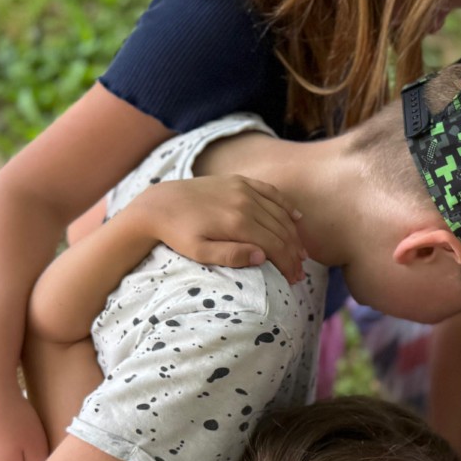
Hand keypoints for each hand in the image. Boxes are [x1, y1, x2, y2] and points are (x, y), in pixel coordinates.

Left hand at [121, 174, 306, 280]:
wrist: (160, 204)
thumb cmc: (178, 234)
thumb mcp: (199, 252)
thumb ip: (230, 256)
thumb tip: (262, 256)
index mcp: (237, 223)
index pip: (275, 245)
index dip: (288, 264)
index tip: (293, 279)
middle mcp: (245, 202)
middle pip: (281, 231)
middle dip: (294, 254)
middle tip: (299, 272)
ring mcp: (243, 189)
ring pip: (280, 214)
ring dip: (294, 235)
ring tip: (300, 254)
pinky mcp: (239, 181)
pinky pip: (271, 192)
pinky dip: (286, 205)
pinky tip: (297, 218)